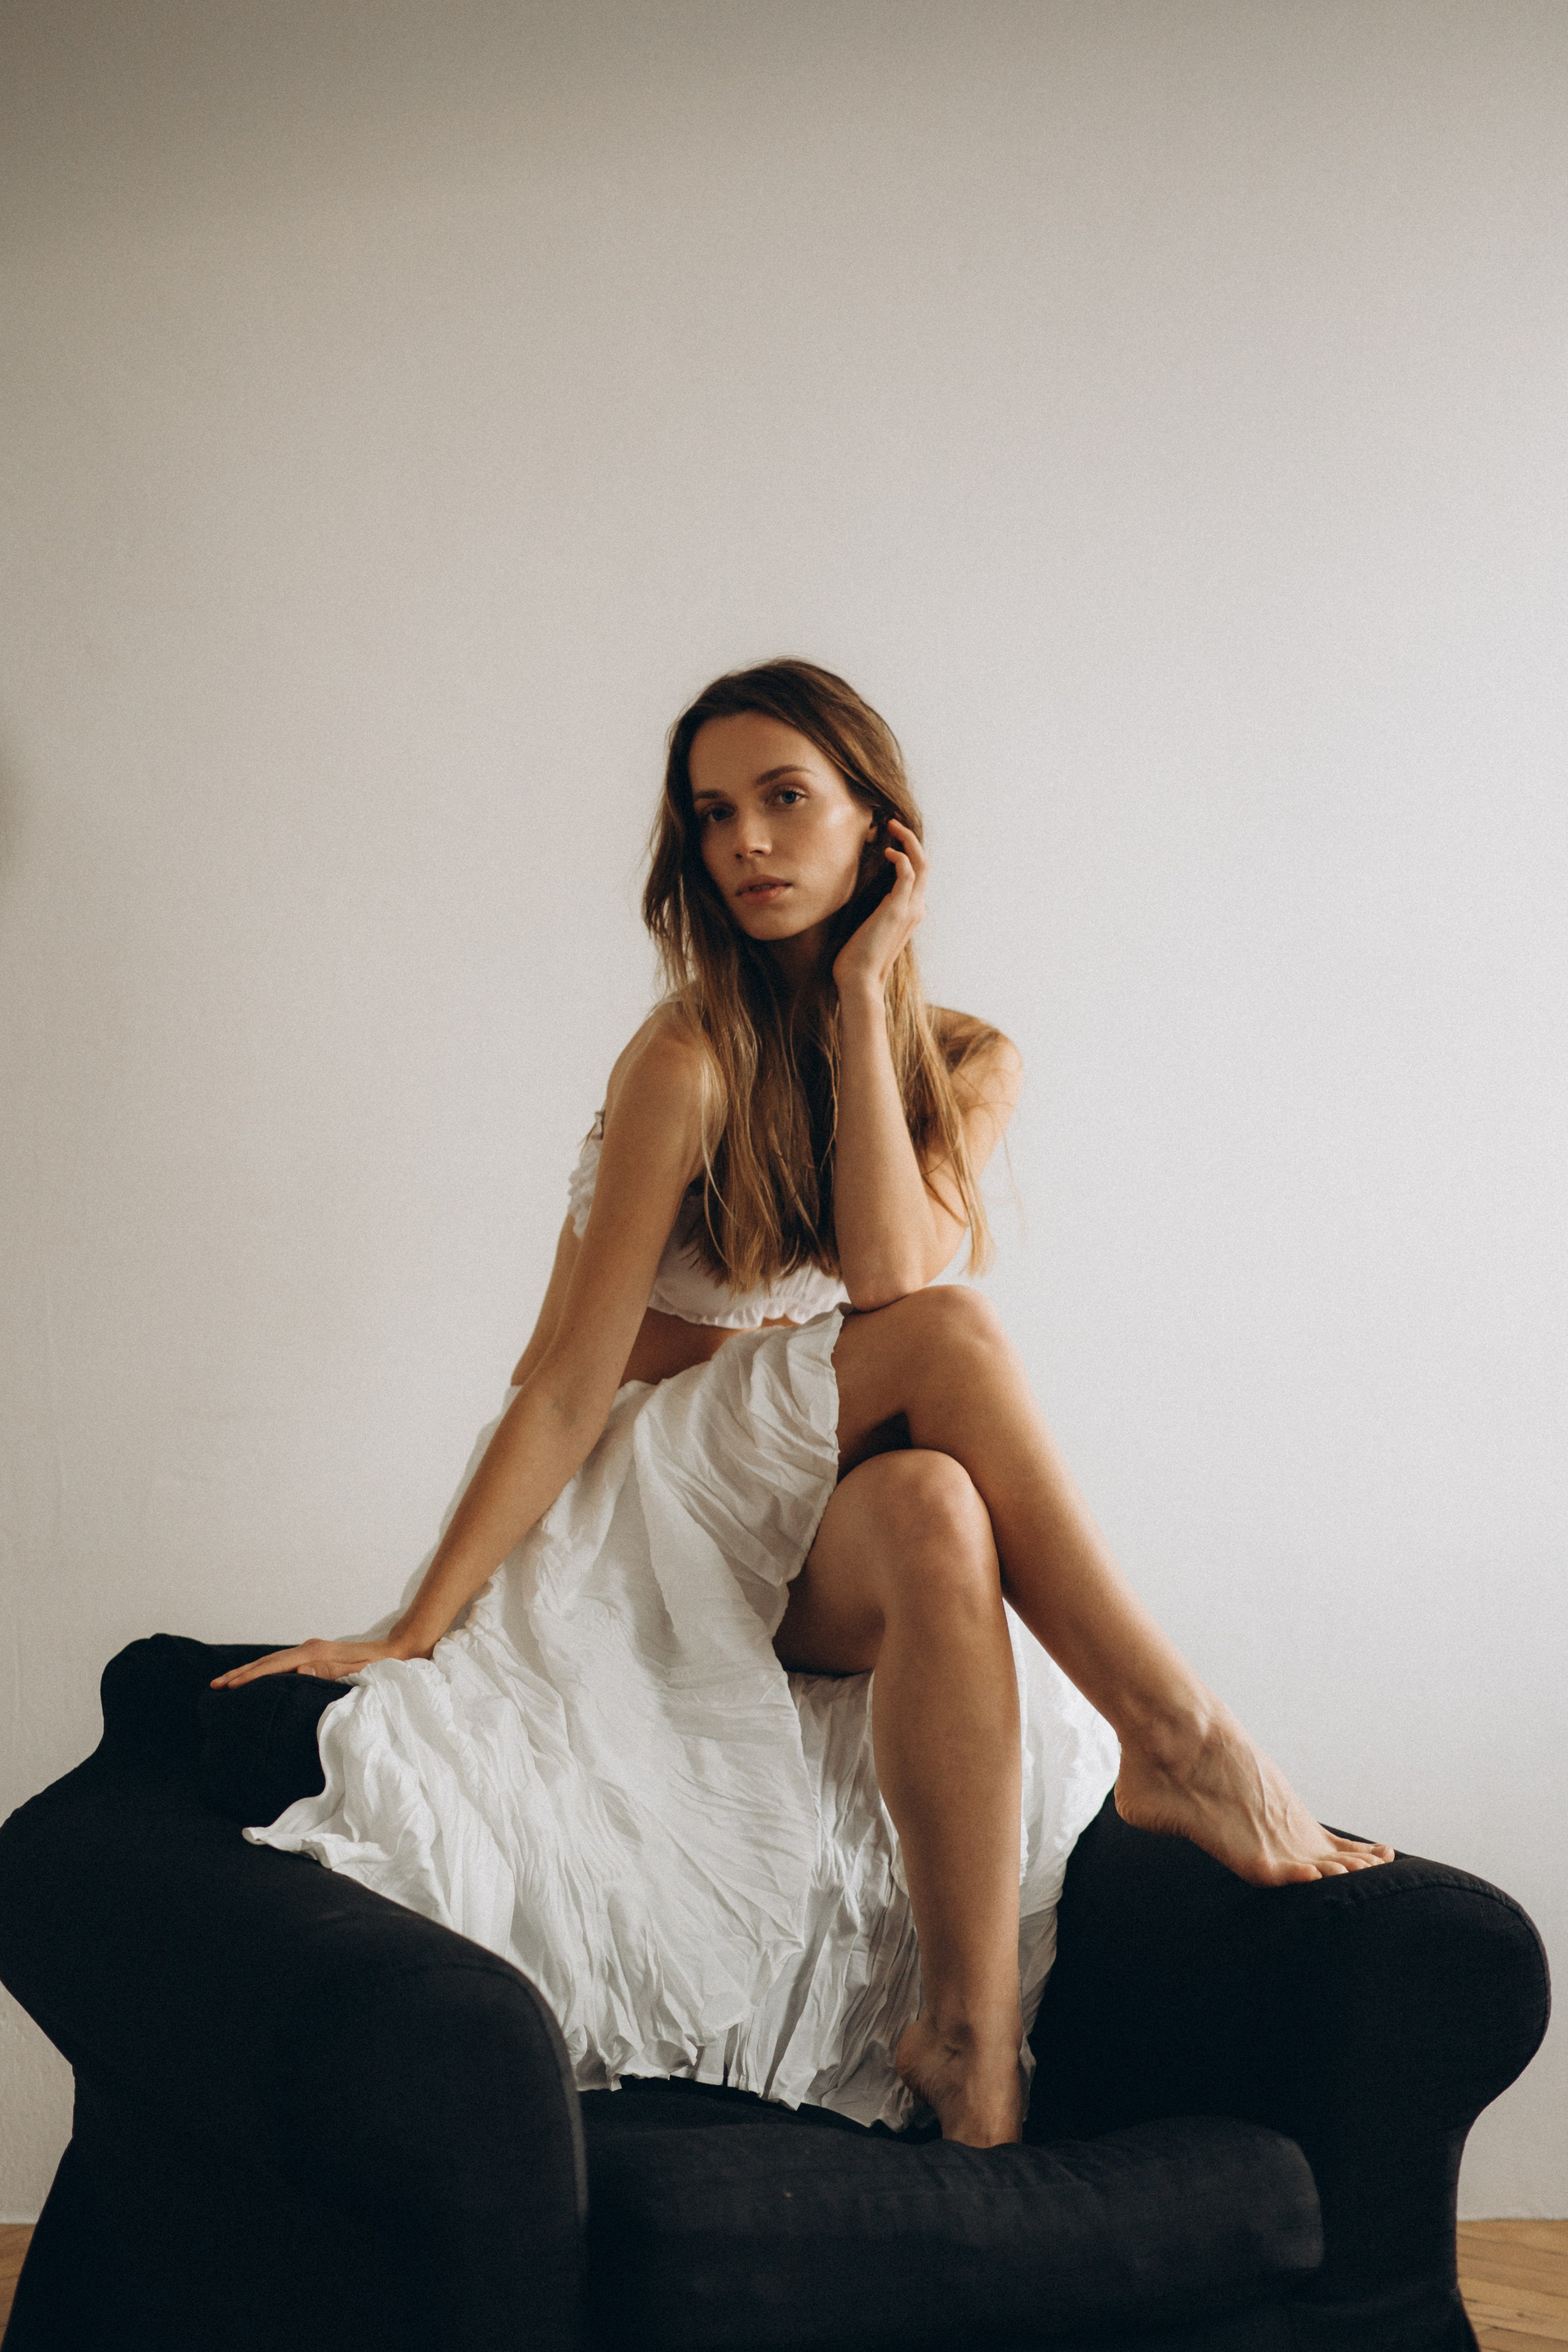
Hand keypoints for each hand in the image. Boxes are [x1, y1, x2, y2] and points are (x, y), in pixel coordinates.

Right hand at [208, 1634, 424, 1692]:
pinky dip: (265, 1672)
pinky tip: (259, 1682)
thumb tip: (299, 1672)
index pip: (274, 1666)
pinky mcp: (317, 1657)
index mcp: (314, 1653)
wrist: (398, 1652)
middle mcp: (310, 1648)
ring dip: (249, 1672)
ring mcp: (313, 1651)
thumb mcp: (354, 1672)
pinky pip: (283, 1665)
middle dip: (240, 1673)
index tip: (227, 1687)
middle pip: (267, 1661)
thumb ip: (327, 1673)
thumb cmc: (379, 1667)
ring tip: (227, 1684)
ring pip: (273, 1662)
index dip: (249, 1677)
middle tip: (214, 1686)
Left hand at [831, 818, 926, 998]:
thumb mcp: (869, 928)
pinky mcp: (897, 909)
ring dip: (908, 841)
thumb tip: (867, 896)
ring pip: (921, 864)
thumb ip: (875, 910)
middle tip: (892, 823)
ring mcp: (910, 909)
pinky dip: (900, 857)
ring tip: (891, 826)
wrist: (859, 980)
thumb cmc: (857, 958)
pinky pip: (908, 873)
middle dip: (911, 839)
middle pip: (925, 864)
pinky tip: (887, 851)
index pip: (918, 875)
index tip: (889, 838)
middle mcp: (916, 908)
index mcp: (910, 912)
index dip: (908, 852)